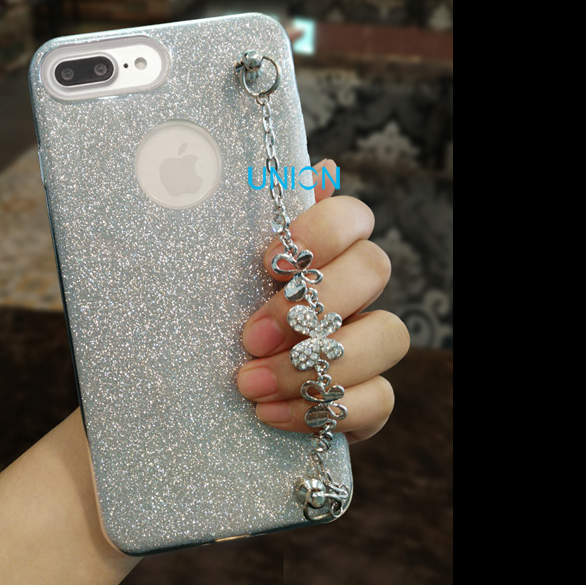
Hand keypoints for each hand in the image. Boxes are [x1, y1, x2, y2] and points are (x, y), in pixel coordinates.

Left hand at [237, 160, 409, 442]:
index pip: (353, 216)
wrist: (194, 394)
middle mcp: (351, 293)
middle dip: (316, 303)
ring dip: (318, 363)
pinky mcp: (365, 400)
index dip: (320, 233)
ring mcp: (364, 345)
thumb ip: (259, 224)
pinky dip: (324, 408)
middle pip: (375, 268)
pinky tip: (269, 414)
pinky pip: (379, 399)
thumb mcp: (222, 273)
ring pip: (390, 334)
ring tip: (250, 385)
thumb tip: (325, 170)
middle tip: (251, 336)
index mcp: (320, 255)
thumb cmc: (213, 323)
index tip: (266, 263)